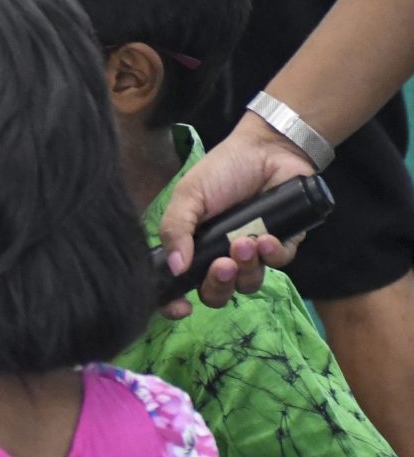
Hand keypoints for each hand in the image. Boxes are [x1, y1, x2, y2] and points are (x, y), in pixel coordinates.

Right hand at [156, 112, 307, 317]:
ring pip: (248, 284)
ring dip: (247, 269)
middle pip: (216, 294)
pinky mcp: (282, 245)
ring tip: (246, 242)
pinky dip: (272, 255)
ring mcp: (252, 255)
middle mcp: (220, 257)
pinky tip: (267, 238)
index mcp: (192, 249)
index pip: (179, 287)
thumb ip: (176, 229)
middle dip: (218, 286)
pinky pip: (278, 265)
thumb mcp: (188, 195)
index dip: (176, 303)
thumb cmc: (223, 170)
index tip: (181, 307)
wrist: (268, 149)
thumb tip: (174, 267)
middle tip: (221, 265)